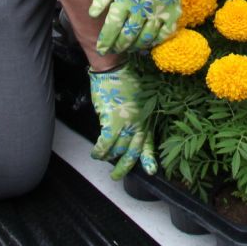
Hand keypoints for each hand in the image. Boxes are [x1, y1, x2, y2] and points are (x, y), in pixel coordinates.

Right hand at [88, 63, 155, 179]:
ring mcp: (126, 124)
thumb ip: (136, 116)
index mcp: (146, 120)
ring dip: (108, 157)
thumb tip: (126, 129)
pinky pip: (105, 143)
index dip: (149, 158)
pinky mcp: (112, 121)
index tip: (150, 171)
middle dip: (124, 166)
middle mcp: (138, 124)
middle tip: (116, 176)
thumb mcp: (139, 99)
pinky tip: (95, 153)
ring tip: (102, 159)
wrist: (115, 69)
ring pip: (118, 150)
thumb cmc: (125, 80)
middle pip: (133, 152)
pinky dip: (99, 150)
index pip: (148, 143)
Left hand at [89, 0, 190, 53]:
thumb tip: (93, 13)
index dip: (106, 39)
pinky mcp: (173, 10)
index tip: (100, 48)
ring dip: (135, 46)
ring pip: (146, 37)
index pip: (113, 25)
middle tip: (112, 51)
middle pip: (128, 34)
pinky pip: (165, 33)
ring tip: (128, 48)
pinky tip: (149, 42)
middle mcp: (142, 8)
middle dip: (118, 46)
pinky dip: (156, 41)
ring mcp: (159, 11)